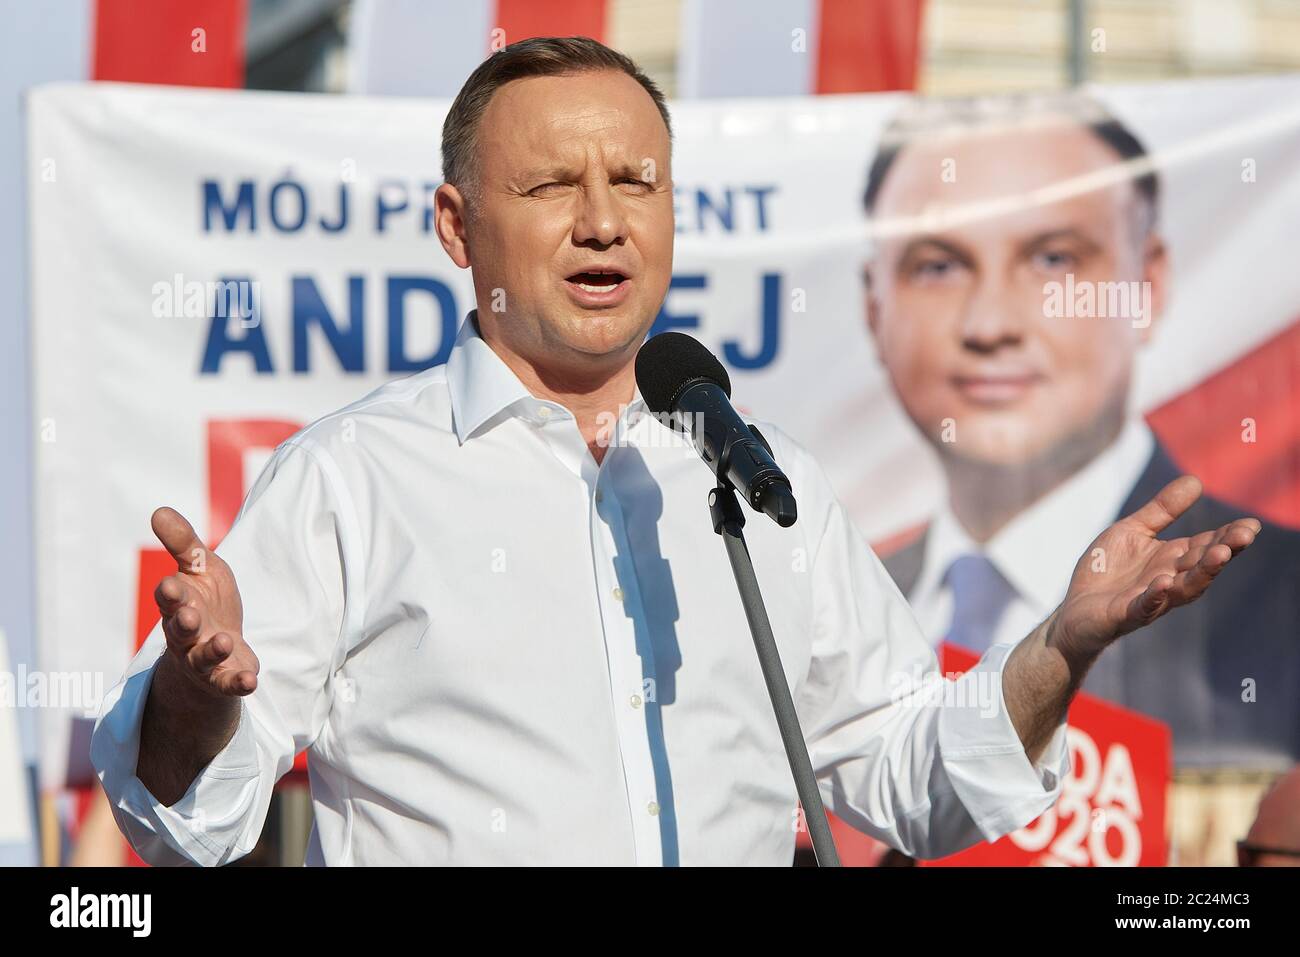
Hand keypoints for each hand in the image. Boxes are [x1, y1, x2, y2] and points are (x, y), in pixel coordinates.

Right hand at [151, 507, 258, 697]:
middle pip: (179, 629)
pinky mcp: (223, 678)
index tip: (172, 584)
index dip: (170, 592)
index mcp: (179, 603)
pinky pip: (228, 683)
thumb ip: (183, 544)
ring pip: (201, 658)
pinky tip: (250, 682)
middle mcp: (186, 633)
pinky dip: (237, 683)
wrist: (219, 648)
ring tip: (223, 641)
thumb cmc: (206, 601)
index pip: (170, 597)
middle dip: (183, 623)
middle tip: (190, 616)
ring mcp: (202, 659)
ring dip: (211, 650)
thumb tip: (159, 510)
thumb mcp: (200, 568)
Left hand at [1049, 476, 1259, 664]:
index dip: (1229, 536)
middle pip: (1202, 566)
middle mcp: (1168, 580)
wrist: (1074, 610)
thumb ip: (1162, 510)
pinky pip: (1143, 607)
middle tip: (1243, 536)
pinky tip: (1163, 582)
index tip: (1251, 525)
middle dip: (1224, 551)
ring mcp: (1149, 599)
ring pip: (1183, 588)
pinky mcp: (1125, 614)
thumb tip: (1196, 480)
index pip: (1206, 546)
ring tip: (1220, 554)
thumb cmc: (1107, 571)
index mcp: (1172, 559)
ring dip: (1203, 573)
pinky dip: (1154, 596)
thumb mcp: (1132, 531)